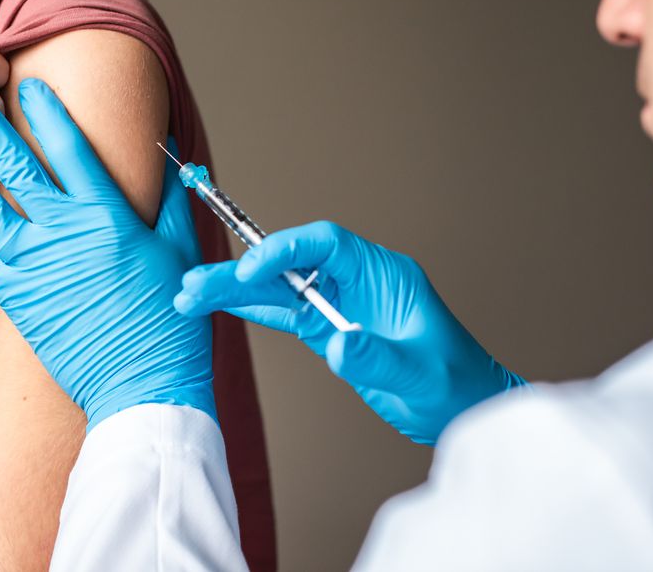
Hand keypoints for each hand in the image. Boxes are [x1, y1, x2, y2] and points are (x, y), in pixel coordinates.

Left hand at [0, 78, 213, 429]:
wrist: (142, 384)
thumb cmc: (167, 319)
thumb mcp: (181, 251)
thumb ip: (175, 200)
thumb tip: (174, 157)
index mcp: (109, 215)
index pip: (72, 150)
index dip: (47, 112)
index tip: (25, 82)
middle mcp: (66, 231)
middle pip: (16, 165)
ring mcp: (36, 264)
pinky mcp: (16, 297)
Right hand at [175, 221, 526, 443]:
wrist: (464, 407)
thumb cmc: (454, 384)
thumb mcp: (420, 373)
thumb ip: (376, 356)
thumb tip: (336, 344)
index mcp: (381, 273)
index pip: (325, 244)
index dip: (284, 250)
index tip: (251, 270)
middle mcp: (354, 281)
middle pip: (289, 264)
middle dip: (241, 271)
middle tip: (197, 282)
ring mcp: (337, 303)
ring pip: (276, 288)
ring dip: (233, 291)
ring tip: (188, 295)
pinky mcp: (326, 328)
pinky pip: (280, 312)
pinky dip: (248, 310)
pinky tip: (213, 307)